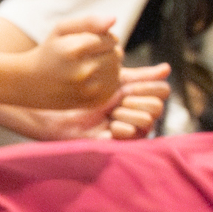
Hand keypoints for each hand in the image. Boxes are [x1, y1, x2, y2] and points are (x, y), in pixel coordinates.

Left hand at [2, 62, 170, 141]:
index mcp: (132, 94)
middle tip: (120, 99)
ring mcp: (122, 128)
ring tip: (113, 111)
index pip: (161, 92)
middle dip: (139, 101)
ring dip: (130, 114)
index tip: (128, 84)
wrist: (46, 99)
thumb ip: (134, 71)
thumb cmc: (73, 86)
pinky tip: (111, 124)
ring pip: (147, 123)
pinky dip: (123, 130)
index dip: (150, 87)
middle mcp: (131, 113)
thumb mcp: (105, 75)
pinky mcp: (109, 143)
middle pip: (157, 108)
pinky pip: (131, 139)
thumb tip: (166, 68)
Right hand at [9, 16, 121, 109]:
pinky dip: (107, 82)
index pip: (111, 39)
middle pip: (117, 55)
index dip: (102, 39)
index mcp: (74, 50)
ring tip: (87, 67)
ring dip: (108, 67)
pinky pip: (114, 87)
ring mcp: (89, 89)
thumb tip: (114, 19)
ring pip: (117, 71)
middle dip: (106, 53)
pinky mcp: (94, 102)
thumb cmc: (49, 53)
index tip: (86, 43)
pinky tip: (90, 80)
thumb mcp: (61, 30)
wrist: (29, 84)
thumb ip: (89, 21)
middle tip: (87, 56)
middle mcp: (83, 70)